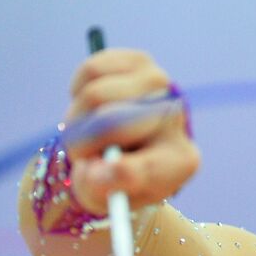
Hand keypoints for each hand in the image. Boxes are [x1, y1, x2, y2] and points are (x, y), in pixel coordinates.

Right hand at [63, 48, 199, 213]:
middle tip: (77, 153)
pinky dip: (78, 91)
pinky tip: (92, 107)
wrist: (125, 144)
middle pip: (111, 123)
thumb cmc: (115, 177)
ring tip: (85, 133)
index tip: (95, 177)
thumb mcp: (105, 194)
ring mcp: (162, 85)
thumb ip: (101, 186)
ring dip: (76, 117)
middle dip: (81, 141)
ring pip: (95, 95)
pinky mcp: (140, 60)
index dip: (119, 173)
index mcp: (179, 161)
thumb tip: (93, 170)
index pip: (151, 165)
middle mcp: (177, 117)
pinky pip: (92, 70)